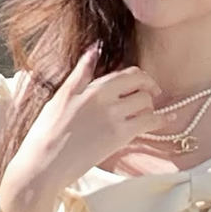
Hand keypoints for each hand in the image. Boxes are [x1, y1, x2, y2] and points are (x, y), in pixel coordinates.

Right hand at [0, 46, 161, 211]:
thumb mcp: (62, 95)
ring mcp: (116, 119)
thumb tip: (94, 48)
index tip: (144, 82)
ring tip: (147, 110)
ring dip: (151, 105)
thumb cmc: (47, 130)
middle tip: (152, 93)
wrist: (44, 163)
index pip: (129, 73)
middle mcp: (108, 100)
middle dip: (149, 88)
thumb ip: (81, 72)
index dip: (140, 76)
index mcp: (94, 87)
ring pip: (147, 104)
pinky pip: (149, 123)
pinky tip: (167, 120)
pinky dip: (161, 120)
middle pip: (142, 86)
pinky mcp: (120, 138)